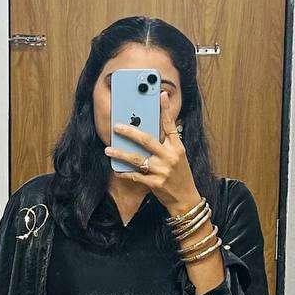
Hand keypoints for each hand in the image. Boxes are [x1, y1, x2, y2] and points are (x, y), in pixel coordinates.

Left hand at [105, 91, 200, 213]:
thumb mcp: (179, 157)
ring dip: (120, 154)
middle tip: (117, 127)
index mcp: (177, 148)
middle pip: (147, 140)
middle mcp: (170, 157)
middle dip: (130, 132)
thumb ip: (169, 144)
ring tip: (108, 150)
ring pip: (136, 159)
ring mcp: (162, 171)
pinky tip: (117, 170)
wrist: (186, 200)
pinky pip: (135, 176)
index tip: (161, 94)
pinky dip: (125, 173)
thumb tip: (159, 130)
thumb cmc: (181, 177)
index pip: (170, 125)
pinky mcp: (155, 184)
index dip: (165, 109)